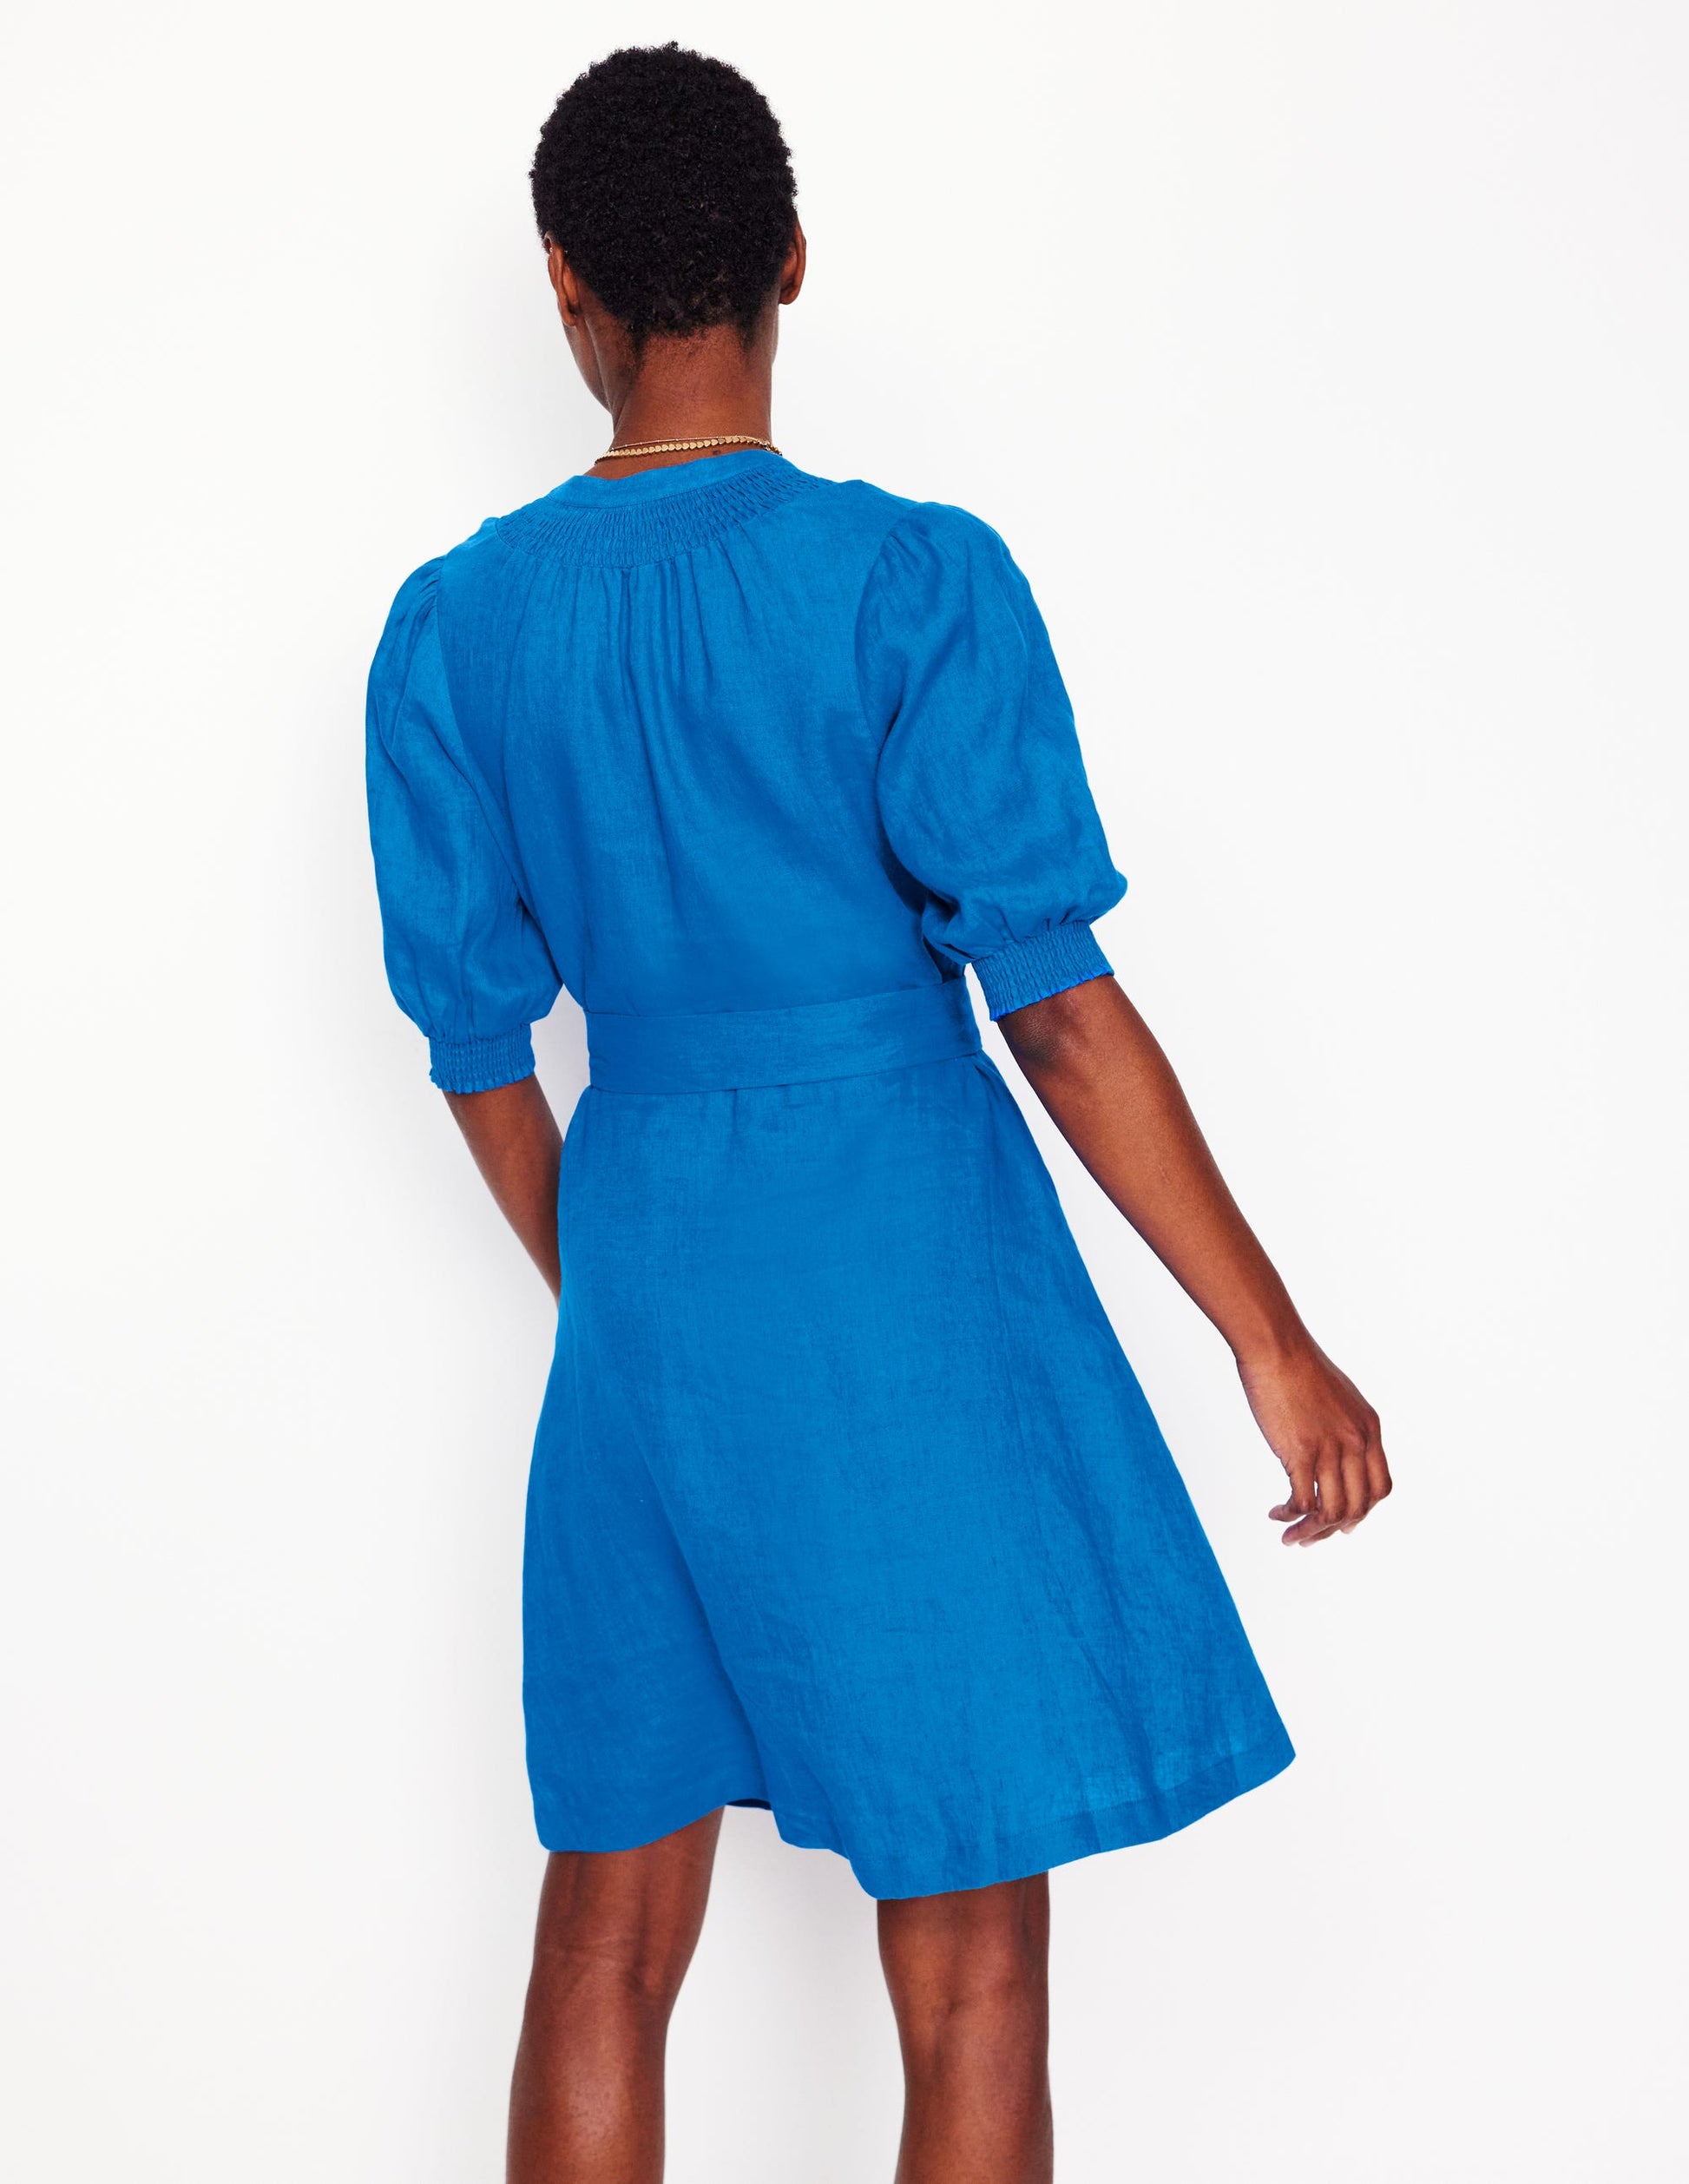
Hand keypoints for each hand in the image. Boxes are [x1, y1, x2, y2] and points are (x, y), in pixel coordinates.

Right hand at [1237, 1338, 1391, 1545]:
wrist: (1277, 1347)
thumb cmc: (1299, 1365)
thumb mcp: (1339, 1397)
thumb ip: (1344, 1426)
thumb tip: (1335, 1451)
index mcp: (1369, 1429)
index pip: (1379, 1487)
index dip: (1363, 1512)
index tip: (1343, 1523)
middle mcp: (1356, 1442)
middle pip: (1358, 1507)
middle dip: (1334, 1530)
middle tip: (1311, 1537)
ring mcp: (1330, 1448)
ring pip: (1332, 1512)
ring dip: (1311, 1531)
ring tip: (1291, 1536)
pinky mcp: (1300, 1452)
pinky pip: (1303, 1501)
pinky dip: (1291, 1516)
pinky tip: (1277, 1514)